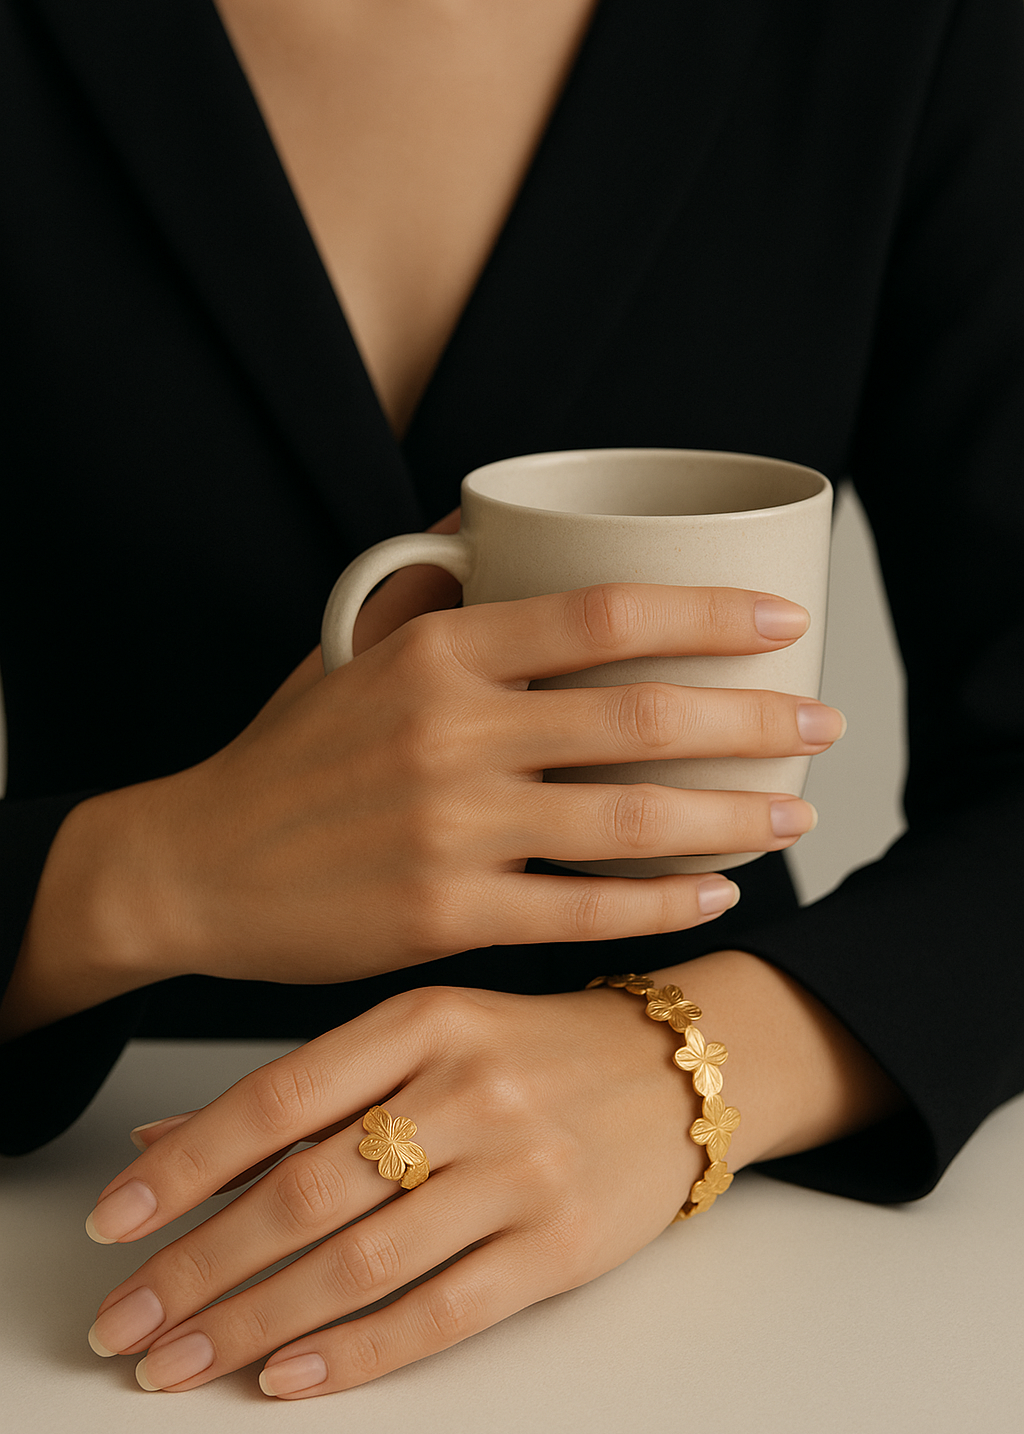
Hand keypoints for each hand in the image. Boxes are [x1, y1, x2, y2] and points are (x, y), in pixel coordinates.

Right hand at [1, 521, 841, 1029]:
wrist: (194, 866)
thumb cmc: (286, 756)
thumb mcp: (347, 648)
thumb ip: (424, 585)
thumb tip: (485, 518)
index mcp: (436, 651)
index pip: (601, 614)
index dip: (707, 614)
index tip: (781, 622)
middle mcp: (451, 733)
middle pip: (640, 716)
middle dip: (755, 718)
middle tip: (823, 724)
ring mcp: (451, 829)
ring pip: (628, 821)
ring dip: (732, 817)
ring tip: (795, 814)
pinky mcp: (445, 916)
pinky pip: (583, 912)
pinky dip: (661, 903)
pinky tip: (716, 892)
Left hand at [86, 982, 706, 1396]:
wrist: (682, 1071)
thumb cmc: (534, 1051)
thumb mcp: (423, 1037)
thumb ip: (302, 1089)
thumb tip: (162, 1141)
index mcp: (424, 1020)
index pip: (275, 1098)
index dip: (182, 1167)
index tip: (111, 1223)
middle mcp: (469, 1088)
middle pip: (305, 1192)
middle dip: (199, 1267)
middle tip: (125, 1323)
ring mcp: (520, 1168)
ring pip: (361, 1262)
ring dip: (255, 1323)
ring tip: (181, 1363)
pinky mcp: (561, 1244)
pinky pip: (439, 1313)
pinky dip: (354, 1354)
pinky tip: (289, 1378)